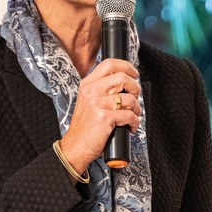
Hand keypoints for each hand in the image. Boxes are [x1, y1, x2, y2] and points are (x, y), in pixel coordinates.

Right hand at [59, 58, 140, 173]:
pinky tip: (131, 127)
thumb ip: (101, 90)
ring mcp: (98, 104)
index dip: (126, 66)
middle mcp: (92, 91)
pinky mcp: (105, 118)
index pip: (109, 64)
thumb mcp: (87, 101)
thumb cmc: (84, 127)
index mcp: (87, 84)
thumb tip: (124, 83)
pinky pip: (130, 116)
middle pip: (123, 78)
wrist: (75, 146)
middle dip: (135, 88)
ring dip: (137, 108)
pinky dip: (135, 122)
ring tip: (134, 116)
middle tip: (135, 97)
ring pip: (129, 98)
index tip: (134, 74)